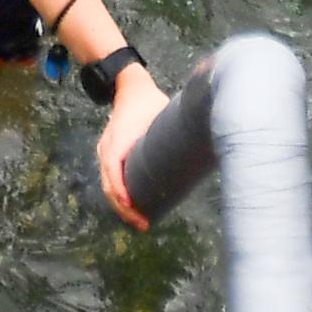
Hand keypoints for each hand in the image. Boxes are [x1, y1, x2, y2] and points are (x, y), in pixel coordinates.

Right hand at [91, 67, 170, 231]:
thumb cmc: (148, 101)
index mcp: (118, 139)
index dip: (122, 191)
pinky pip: (110, 180)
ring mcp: (105, 152)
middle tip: (143, 224)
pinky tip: (131, 207)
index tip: (134, 208)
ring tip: (139, 221)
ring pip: (108, 185)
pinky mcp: (110, 154)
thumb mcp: (161, 112)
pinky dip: (118, 196)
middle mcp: (107, 148)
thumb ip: (180, 126)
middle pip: (109, 185)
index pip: (114, 170)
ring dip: (120, 206)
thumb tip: (206, 142)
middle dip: (124, 208)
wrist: (129, 87)